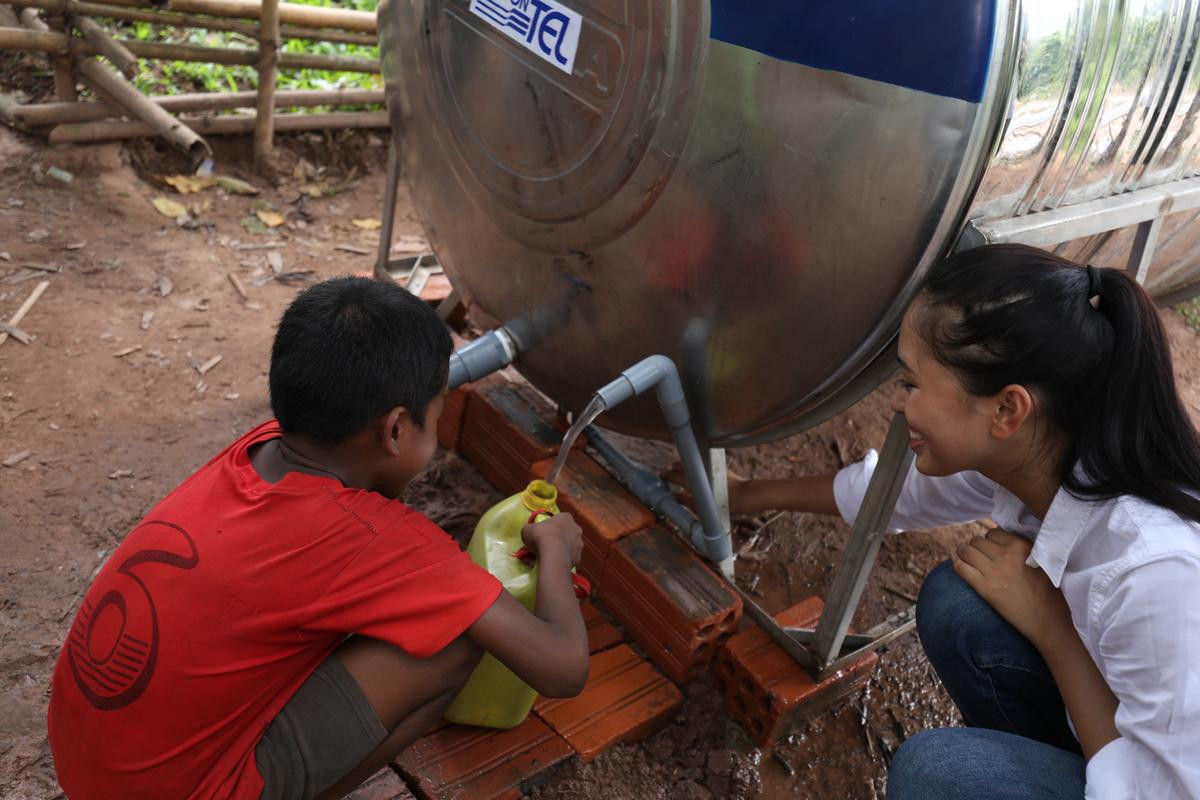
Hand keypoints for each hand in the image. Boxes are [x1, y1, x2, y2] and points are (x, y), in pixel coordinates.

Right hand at [521, 512, 582, 566]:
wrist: (552, 553)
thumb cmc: (540, 535)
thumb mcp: (528, 529)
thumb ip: (531, 529)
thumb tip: (530, 533)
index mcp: (566, 517)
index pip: (558, 519)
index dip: (549, 526)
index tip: (542, 533)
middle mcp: (576, 528)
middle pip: (565, 533)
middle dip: (556, 538)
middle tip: (544, 545)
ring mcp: (579, 544)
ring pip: (568, 546)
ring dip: (560, 549)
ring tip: (547, 556)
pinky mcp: (579, 557)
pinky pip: (568, 557)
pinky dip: (562, 560)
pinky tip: (553, 562)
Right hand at [663, 463, 747, 511]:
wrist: (745, 496)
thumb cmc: (725, 504)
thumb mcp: (703, 508)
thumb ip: (686, 501)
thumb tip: (675, 498)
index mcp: (692, 480)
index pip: (672, 474)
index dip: (666, 476)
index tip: (662, 479)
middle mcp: (698, 469)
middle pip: (680, 465)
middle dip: (674, 470)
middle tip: (672, 479)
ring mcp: (708, 465)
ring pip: (691, 463)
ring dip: (686, 468)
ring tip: (685, 478)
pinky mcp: (717, 465)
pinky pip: (701, 464)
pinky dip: (697, 469)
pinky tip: (700, 477)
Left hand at [953, 528, 1071, 646]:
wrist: (1048, 620)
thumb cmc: (1048, 591)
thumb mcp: (1041, 560)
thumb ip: (1022, 548)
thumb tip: (1000, 539)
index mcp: (1022, 546)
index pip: (993, 532)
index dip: (990, 540)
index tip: (991, 549)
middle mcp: (1006, 556)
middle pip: (977, 540)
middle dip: (976, 546)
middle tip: (978, 556)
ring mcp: (994, 572)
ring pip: (966, 550)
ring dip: (963, 553)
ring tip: (966, 559)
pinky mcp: (985, 588)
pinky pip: (961, 568)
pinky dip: (958, 565)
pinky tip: (961, 567)